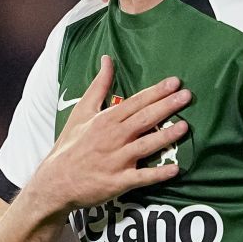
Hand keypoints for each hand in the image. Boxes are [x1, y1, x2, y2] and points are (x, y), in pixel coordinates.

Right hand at [27, 56, 190, 215]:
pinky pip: (141, 178)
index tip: (175, 82)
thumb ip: (99, 86)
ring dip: (165, 136)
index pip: (135, 102)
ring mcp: (116, 161)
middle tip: (187, 96)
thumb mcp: (82, 111)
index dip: (156, 92)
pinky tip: (175, 169)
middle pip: (143, 119)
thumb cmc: (71, 144)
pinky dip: (157, 175)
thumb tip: (107, 59)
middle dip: (166, 107)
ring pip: (145, 146)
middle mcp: (112, 138)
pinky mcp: (117, 182)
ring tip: (184, 127)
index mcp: (106, 120)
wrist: (55, 181)